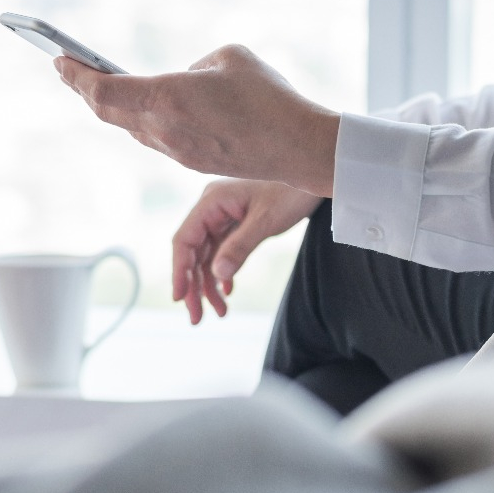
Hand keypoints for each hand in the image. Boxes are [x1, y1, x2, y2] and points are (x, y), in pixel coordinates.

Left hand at [55, 45, 339, 196]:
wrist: (299, 148)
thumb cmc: (270, 96)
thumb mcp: (229, 57)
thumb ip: (193, 67)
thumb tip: (183, 82)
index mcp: (167, 99)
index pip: (102, 91)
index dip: (75, 75)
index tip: (61, 59)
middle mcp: (164, 130)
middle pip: (107, 113)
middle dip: (83, 89)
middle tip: (68, 69)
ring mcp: (177, 151)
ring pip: (130, 128)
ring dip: (112, 107)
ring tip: (100, 87)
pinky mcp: (193, 162)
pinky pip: (155, 138)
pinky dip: (139, 120)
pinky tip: (143, 109)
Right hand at [171, 178, 321, 323]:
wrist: (314, 174)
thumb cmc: (291, 192)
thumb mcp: (266, 221)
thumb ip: (240, 247)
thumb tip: (217, 276)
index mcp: (212, 201)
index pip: (184, 240)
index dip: (179, 271)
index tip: (179, 299)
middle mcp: (212, 208)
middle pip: (193, 252)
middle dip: (194, 286)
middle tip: (198, 318)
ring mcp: (224, 215)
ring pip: (207, 256)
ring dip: (209, 284)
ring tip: (220, 312)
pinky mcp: (237, 222)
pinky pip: (222, 251)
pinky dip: (223, 272)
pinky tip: (227, 292)